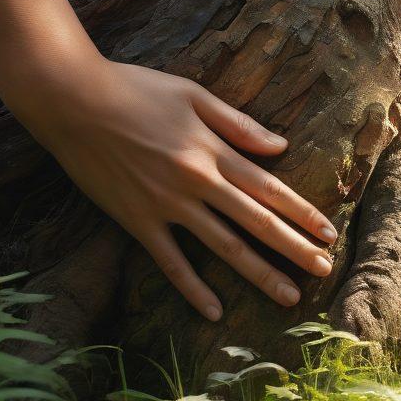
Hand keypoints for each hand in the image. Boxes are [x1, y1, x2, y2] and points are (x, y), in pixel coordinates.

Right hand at [28, 59, 336, 320]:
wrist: (71, 100)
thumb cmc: (134, 89)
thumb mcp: (193, 95)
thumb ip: (238, 124)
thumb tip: (281, 146)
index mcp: (213, 149)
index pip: (269, 187)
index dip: (301, 212)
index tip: (329, 232)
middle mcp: (197, 181)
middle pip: (256, 221)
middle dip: (294, 248)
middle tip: (324, 270)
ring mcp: (167, 204)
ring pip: (223, 246)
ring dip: (259, 272)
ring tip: (288, 296)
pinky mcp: (136, 220)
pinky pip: (170, 261)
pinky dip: (192, 287)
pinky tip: (214, 311)